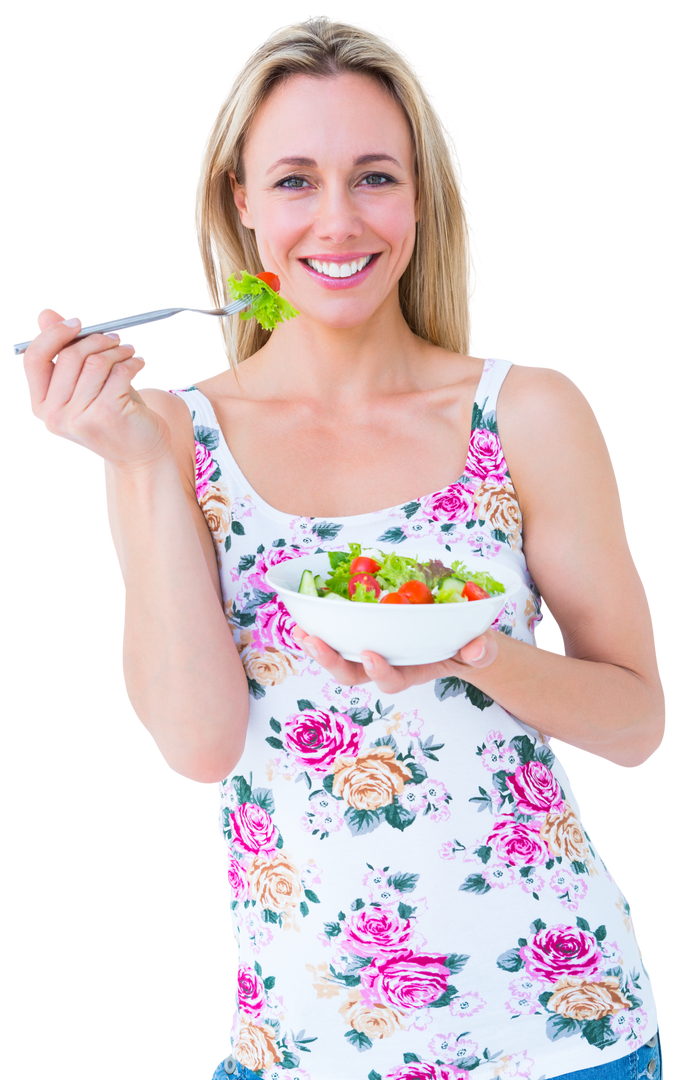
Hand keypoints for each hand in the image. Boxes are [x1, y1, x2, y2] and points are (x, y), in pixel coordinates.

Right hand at [21, 307, 170, 466]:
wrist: (138, 455)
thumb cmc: (110, 415)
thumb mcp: (82, 385)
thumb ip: (61, 351)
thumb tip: (46, 313)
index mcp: (40, 406)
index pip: (33, 359)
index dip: (53, 334)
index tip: (77, 322)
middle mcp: (54, 416)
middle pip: (68, 356)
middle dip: (96, 339)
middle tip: (116, 337)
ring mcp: (78, 418)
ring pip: (95, 362)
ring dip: (118, 349)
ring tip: (130, 350)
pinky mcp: (106, 414)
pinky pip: (119, 371)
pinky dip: (133, 361)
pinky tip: (140, 363)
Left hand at [291, 624, 499, 692]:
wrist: (459, 637)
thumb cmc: (467, 646)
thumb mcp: (480, 649)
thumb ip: (481, 651)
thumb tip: (477, 649)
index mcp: (411, 671)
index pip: (391, 680)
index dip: (379, 671)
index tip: (370, 654)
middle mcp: (385, 663)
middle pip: (352, 673)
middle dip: (330, 660)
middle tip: (313, 641)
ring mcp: (371, 647)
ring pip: (338, 655)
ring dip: (316, 644)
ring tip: (298, 629)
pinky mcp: (364, 628)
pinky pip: (336, 631)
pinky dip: (320, 622)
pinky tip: (303, 608)